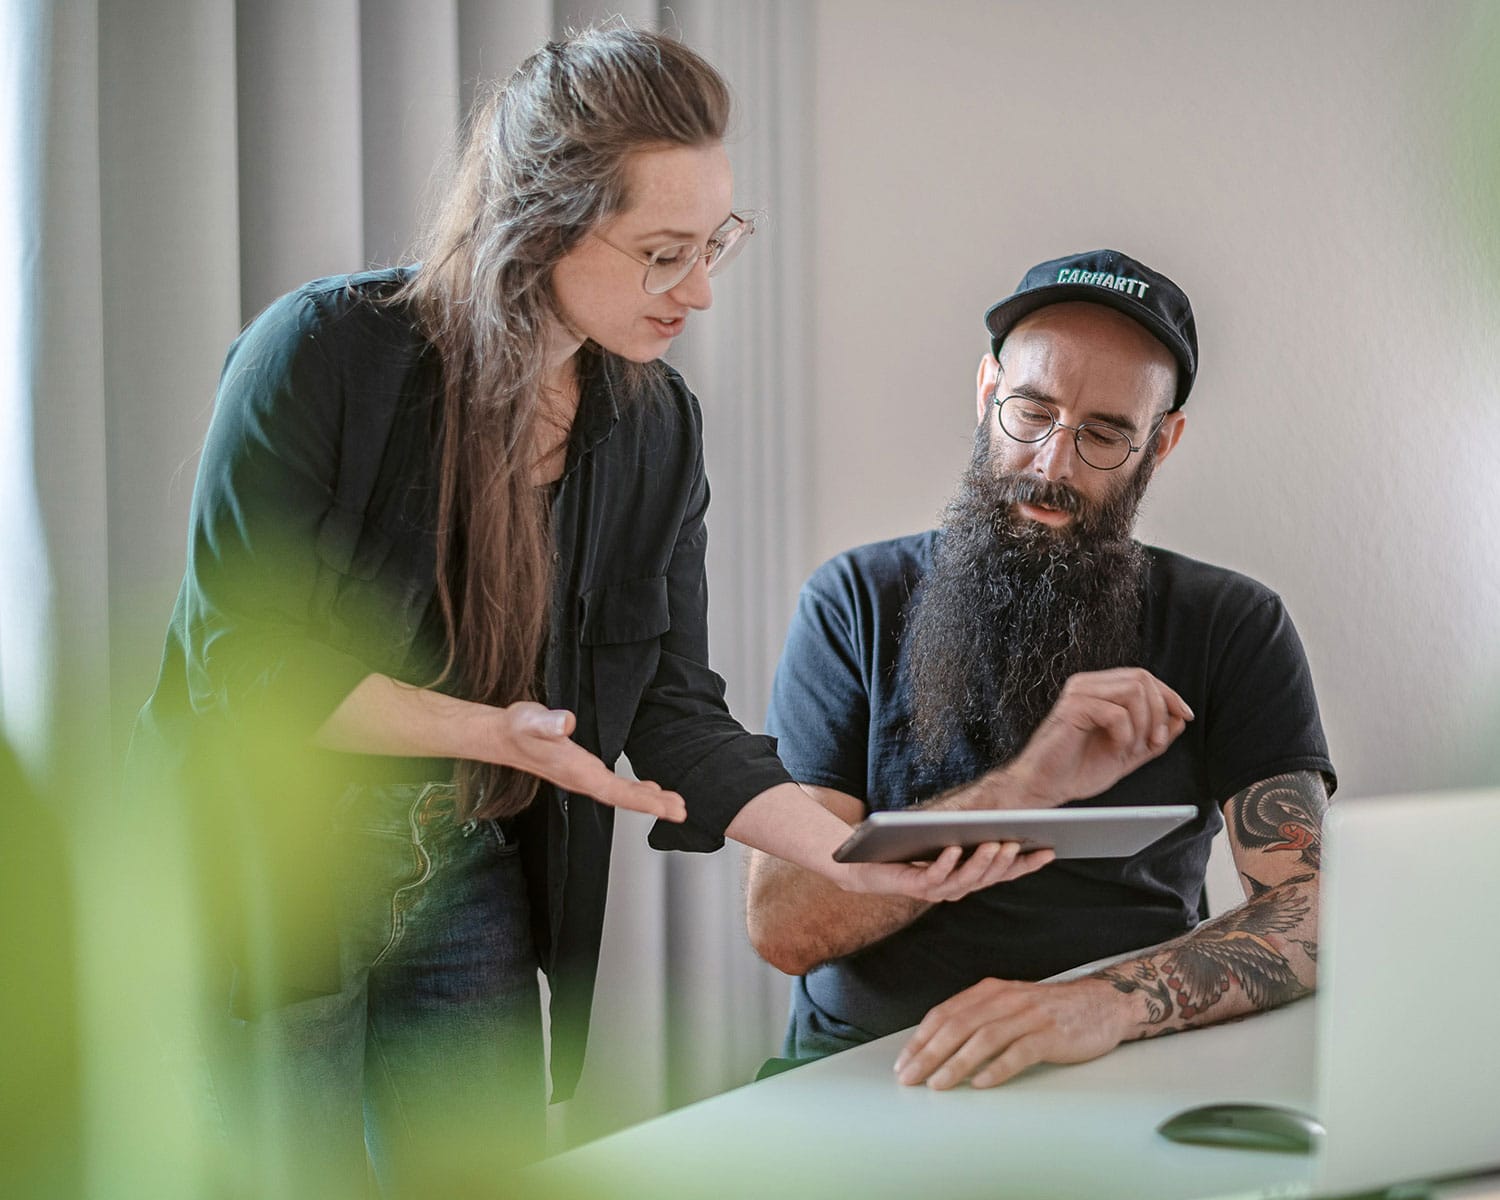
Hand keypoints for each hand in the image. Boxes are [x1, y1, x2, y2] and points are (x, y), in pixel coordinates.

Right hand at [495, 702, 686, 821]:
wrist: (503, 736)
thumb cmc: (517, 728)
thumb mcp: (530, 720)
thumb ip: (547, 723)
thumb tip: (565, 722)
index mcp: (575, 771)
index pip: (613, 790)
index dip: (640, 800)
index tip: (664, 807)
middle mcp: (582, 779)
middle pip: (622, 797)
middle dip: (653, 805)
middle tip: (681, 811)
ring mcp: (583, 777)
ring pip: (621, 794)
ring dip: (649, 800)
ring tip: (674, 804)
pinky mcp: (584, 770)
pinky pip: (615, 786)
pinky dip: (636, 791)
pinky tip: (649, 790)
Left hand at [839, 841, 1054, 901]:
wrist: (867, 861)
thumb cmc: (909, 848)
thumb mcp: (947, 838)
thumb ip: (971, 835)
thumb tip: (1004, 820)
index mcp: (967, 878)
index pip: (1004, 873)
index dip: (1027, 865)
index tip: (1050, 850)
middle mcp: (956, 888)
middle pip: (988, 877)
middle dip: (1006, 860)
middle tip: (1020, 843)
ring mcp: (936, 890)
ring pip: (965, 879)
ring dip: (981, 862)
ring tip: (994, 844)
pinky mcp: (914, 886)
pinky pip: (933, 876)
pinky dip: (945, 863)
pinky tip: (953, 848)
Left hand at [893, 976, 1126, 1088]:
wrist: (1100, 1003)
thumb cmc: (1047, 1011)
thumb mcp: (1008, 1004)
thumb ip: (978, 1018)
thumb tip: (937, 1047)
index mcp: (989, 991)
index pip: (945, 1013)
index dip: (920, 1039)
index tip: (903, 1062)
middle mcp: (1005, 999)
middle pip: (958, 1026)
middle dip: (929, 1054)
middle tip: (910, 1078)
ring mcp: (1028, 1016)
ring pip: (984, 1039)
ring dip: (956, 1063)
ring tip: (938, 1084)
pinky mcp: (1050, 1035)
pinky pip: (1019, 1052)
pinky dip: (997, 1068)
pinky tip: (982, 1083)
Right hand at [1008, 668, 1192, 805]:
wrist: (1045, 787)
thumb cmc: (1077, 769)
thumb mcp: (1128, 752)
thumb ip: (1153, 736)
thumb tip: (1180, 719)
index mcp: (1099, 690)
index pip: (1143, 677)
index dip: (1169, 695)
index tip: (1185, 716)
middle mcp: (1087, 684)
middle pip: (1142, 678)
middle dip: (1159, 711)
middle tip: (1156, 741)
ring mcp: (1078, 693)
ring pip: (1133, 691)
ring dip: (1144, 724)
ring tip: (1132, 748)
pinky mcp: (1072, 708)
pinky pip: (1116, 713)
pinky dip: (1125, 734)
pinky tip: (1115, 749)